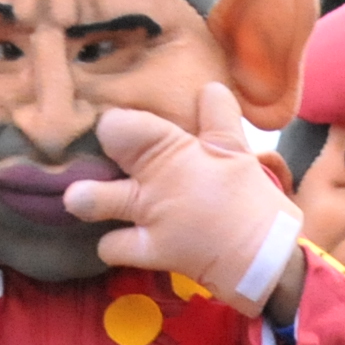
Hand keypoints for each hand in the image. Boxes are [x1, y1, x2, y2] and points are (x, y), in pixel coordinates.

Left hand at [63, 83, 304, 320]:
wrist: (264, 258)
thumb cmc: (250, 201)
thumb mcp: (238, 152)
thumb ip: (219, 117)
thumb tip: (210, 87)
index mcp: (175, 147)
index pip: (125, 121)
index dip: (115, 122)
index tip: (117, 126)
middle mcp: (155, 177)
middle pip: (111, 141)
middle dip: (101, 140)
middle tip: (92, 151)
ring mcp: (148, 215)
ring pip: (93, 199)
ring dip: (85, 198)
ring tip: (80, 198)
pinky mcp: (149, 251)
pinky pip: (113, 247)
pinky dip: (114, 244)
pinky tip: (121, 237)